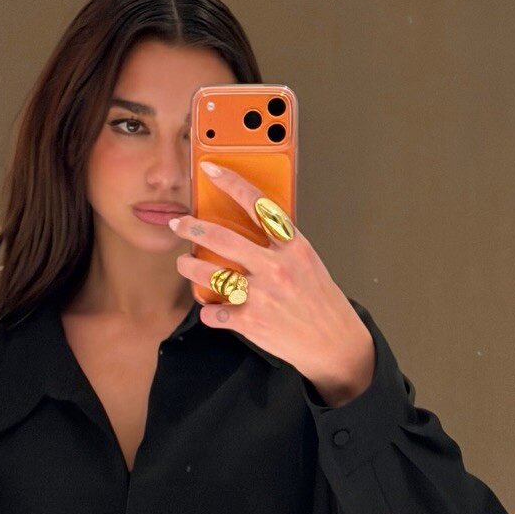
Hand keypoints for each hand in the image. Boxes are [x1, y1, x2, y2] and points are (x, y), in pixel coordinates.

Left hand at [168, 165, 373, 399]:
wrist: (335, 343)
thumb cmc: (322, 303)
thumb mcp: (308, 263)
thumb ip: (281, 246)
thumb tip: (251, 230)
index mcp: (293, 247)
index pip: (258, 205)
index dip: (231, 183)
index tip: (211, 170)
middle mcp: (276, 267)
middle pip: (222, 238)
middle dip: (193, 227)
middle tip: (179, 223)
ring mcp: (262, 295)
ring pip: (210, 274)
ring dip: (190, 267)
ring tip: (185, 264)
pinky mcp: (252, 321)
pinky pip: (215, 313)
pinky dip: (209, 312)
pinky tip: (211, 310)